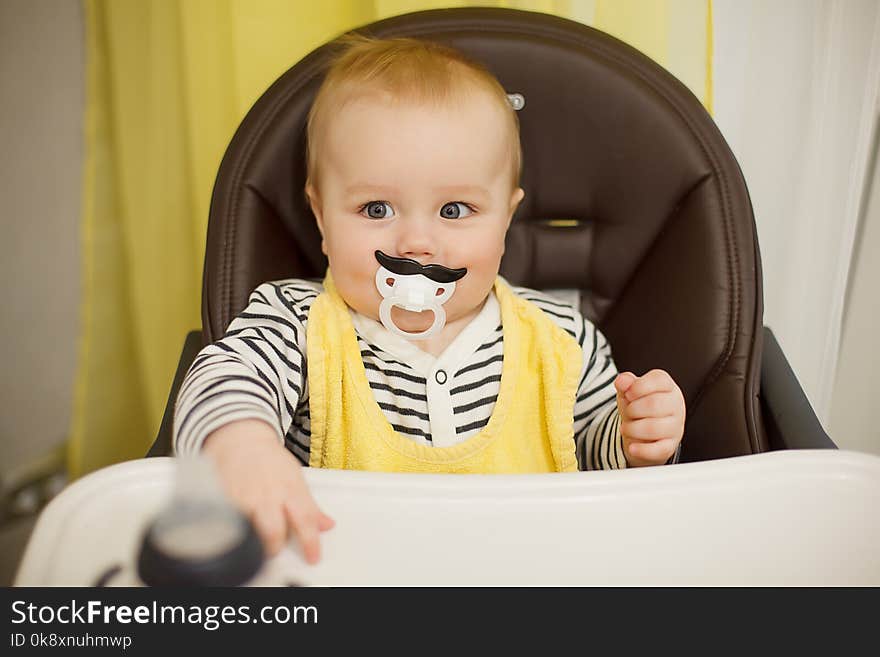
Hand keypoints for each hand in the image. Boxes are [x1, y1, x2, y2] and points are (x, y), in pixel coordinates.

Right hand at [203, 419, 334, 561]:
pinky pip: (230, 523)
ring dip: (254, 542)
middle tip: (276, 549)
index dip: (310, 542)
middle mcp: (268, 494)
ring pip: (249, 530)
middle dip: (275, 547)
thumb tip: (327, 525)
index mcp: (291, 489)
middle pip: (274, 530)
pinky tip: (238, 529)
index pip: (305, 519)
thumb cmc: (270, 460)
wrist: (242, 440)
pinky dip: (235, 530)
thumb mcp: (296, 478)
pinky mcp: (224, 499)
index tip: (313, 557)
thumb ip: (310, 506)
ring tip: (256, 541)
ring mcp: (244, 497)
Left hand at [613, 369, 684, 466]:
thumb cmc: (638, 407)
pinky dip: (642, 450)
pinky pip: (660, 449)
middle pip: (654, 404)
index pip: (659, 380)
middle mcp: (676, 405)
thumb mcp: (629, 392)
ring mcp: (675, 427)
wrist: (642, 432)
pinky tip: (632, 447)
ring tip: (626, 428)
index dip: (638, 387)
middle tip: (627, 413)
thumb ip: (625, 383)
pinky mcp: (671, 446)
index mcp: (667, 387)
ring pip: (654, 428)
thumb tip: (622, 380)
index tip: (628, 394)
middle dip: (632, 409)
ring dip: (632, 428)